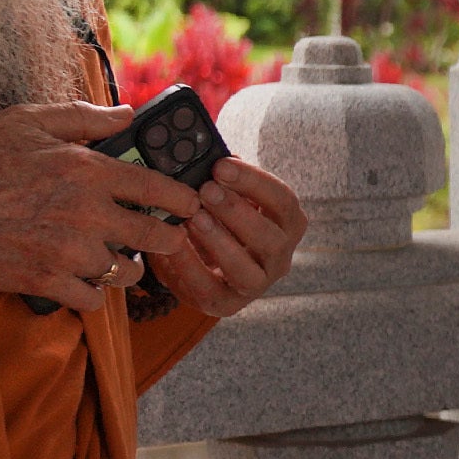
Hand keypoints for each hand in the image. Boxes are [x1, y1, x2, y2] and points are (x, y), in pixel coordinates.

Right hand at [0, 102, 205, 312]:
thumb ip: (84, 117)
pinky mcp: (45, 281)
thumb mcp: (27, 120)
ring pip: (127, 273)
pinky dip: (90, 293)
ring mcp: (67, 251)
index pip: (160, 189)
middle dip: (165, 239)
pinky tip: (79, 279)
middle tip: (158, 238)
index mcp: (87, 169)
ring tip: (113, 258)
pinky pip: (92, 300)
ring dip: (125, 268)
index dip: (184, 200)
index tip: (189, 205)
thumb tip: (128, 114)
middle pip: (157, 237)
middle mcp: (86, 212)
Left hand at [145, 156, 306, 322]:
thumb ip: (223, 179)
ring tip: (192, 218)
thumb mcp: (228, 196)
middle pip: (270, 237)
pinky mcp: (228, 305)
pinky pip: (210, 289)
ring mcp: (257, 285)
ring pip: (246, 270)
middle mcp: (280, 257)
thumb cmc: (220, 221)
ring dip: (219, 241)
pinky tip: (171, 246)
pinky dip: (189, 266)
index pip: (283, 201)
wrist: (202, 264)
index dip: (254, 182)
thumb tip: (206, 153)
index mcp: (287, 224)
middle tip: (205, 190)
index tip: (221, 165)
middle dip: (236, 211)